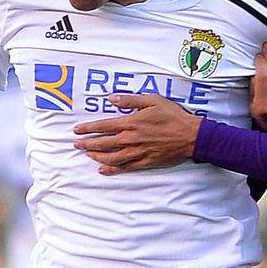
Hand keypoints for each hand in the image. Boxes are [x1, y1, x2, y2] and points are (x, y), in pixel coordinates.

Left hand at [73, 94, 200, 172]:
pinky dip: (112, 169)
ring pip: (111, 157)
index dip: (88, 128)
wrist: (190, 135)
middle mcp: (131, 139)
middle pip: (103, 143)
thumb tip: (112, 98)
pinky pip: (125, 167)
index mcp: (131, 122)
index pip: (104, 126)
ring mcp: (137, 152)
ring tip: (87, 154)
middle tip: (75, 144)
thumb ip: (131, 100)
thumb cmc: (173, 115)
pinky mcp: (145, 162)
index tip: (76, 130)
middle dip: (87, 143)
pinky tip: (102, 169)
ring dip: (97, 156)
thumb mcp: (152, 100)